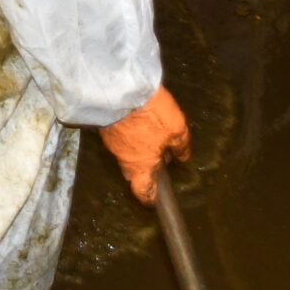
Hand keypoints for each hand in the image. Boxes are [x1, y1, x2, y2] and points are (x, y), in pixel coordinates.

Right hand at [100, 86, 189, 204]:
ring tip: (152, 135)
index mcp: (140, 166)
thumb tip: (182, 158)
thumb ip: (181, 146)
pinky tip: (139, 122)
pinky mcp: (106, 125)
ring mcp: (112, 142)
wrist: (119, 89)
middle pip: (134, 172)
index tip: (154, 200)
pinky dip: (130, 134)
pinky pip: (121, 137)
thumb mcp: (177, 130)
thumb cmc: (150, 115)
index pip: (143, 191)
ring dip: (139, 148)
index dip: (150, 198)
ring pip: (127, 153)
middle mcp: (123, 159)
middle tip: (160, 159)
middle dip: (146, 170)